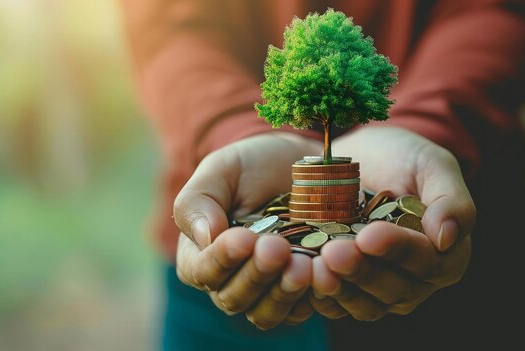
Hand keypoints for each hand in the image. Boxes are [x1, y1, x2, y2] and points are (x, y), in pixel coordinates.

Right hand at [173, 133, 321, 328]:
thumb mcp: (220, 171)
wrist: (298, 166)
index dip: (222, 259)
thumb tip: (205, 238)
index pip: (202, 271)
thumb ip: (198, 202)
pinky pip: (303, 309)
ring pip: (267, 313)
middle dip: (256, 274)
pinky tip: (325, 273)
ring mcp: (266, 291)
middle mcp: (230, 282)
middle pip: (234, 298)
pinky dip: (313, 297)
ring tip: (303, 264)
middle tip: (278, 248)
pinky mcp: (300, 293)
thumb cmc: (250, 168)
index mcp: (200, 256)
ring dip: (284, 292)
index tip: (244, 238)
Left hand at [309, 127, 475, 320]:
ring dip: (339, 288)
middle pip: (393, 290)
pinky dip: (319, 294)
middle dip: (362, 272)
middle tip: (333, 251)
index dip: (398, 250)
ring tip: (315, 266)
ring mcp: (380, 291)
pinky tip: (302, 274)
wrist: (360, 159)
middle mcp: (416, 281)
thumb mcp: (432, 165)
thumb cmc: (403, 158)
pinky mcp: (348, 291)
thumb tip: (447, 238)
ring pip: (363, 304)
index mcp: (446, 255)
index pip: (426, 262)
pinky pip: (335, 304)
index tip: (369, 234)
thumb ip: (451, 200)